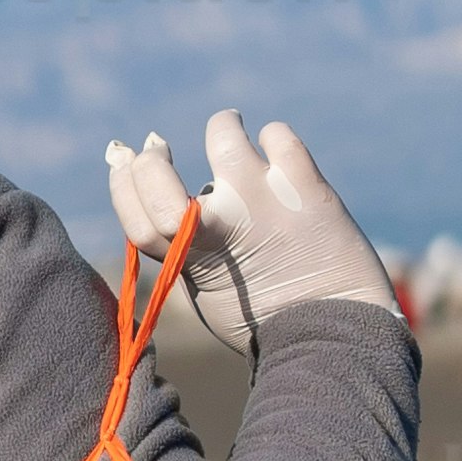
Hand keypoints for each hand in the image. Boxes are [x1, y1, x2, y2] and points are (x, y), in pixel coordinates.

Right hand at [104, 119, 398, 352]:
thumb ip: (190, 252)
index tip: (125, 160)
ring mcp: (263, 198)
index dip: (123, 181)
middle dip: (150, 154)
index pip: (137, 215)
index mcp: (193, 262)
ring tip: (229, 129)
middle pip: (155, 172)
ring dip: (223, 128)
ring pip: (223, 133)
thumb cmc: (271, 320)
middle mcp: (221, 223)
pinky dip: (274, 140)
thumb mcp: (212, 295)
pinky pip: (278, 136)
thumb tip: (180, 202)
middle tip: (157, 145)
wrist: (338, 332)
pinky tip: (277, 153)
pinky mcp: (305, 185)